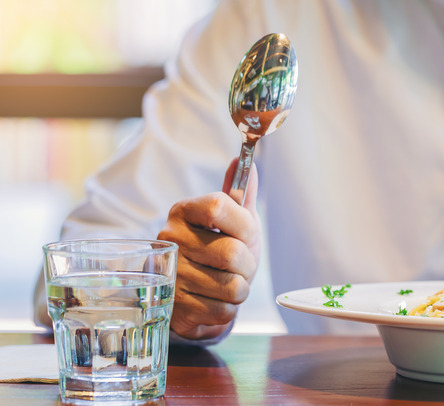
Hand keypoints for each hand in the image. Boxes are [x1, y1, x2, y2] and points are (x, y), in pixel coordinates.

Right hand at [157, 158, 261, 339]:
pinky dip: (229, 308)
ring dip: (240, 288)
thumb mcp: (235, 218)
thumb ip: (240, 191)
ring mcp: (170, 274)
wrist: (196, 289)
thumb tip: (244, 158)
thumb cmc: (220, 246)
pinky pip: (223, 311)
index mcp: (184, 211)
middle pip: (231, 253)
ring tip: (226, 281)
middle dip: (247, 264)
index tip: (244, 234)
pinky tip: (215, 298)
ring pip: (231, 286)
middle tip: (238, 265)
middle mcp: (170, 239)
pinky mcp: (175, 307)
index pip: (220, 207)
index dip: (244, 226)